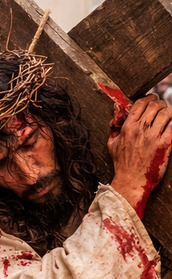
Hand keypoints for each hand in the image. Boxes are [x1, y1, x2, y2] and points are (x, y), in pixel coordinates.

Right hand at [109, 94, 171, 216]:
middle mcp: (140, 130)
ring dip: (168, 112)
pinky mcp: (164, 144)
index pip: (139, 104)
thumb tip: (116, 118)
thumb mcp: (112, 145)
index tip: (152, 98)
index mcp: (127, 128)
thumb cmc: (121, 164)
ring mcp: (153, 137)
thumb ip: (114, 130)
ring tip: (168, 115)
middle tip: (162, 105)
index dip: (148, 98)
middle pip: (154, 106)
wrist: (131, 180)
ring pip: (166, 114)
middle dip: (160, 103)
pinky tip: (171, 125)